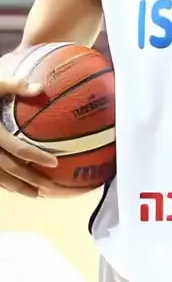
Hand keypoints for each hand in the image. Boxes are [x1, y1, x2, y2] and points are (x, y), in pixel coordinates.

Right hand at [0, 73, 60, 196]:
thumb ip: (14, 87)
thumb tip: (40, 88)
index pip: (19, 148)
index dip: (37, 157)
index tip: (55, 163)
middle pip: (12, 169)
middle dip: (31, 180)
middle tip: (51, 188)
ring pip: (0, 178)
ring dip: (18, 188)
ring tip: (36, 195)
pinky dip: (3, 184)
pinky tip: (12, 188)